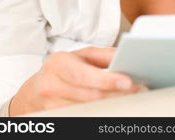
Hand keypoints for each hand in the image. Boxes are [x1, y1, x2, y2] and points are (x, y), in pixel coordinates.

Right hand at [9, 46, 147, 115]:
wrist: (36, 91)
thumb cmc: (62, 69)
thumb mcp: (79, 55)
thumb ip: (102, 55)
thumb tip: (123, 55)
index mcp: (58, 64)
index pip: (83, 74)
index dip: (106, 79)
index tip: (127, 81)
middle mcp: (52, 86)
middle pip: (90, 95)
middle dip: (116, 93)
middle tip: (138, 89)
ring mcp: (53, 106)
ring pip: (90, 109)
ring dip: (113, 104)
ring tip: (130, 97)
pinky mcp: (58, 119)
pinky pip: (85, 117)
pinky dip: (102, 112)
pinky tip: (114, 106)